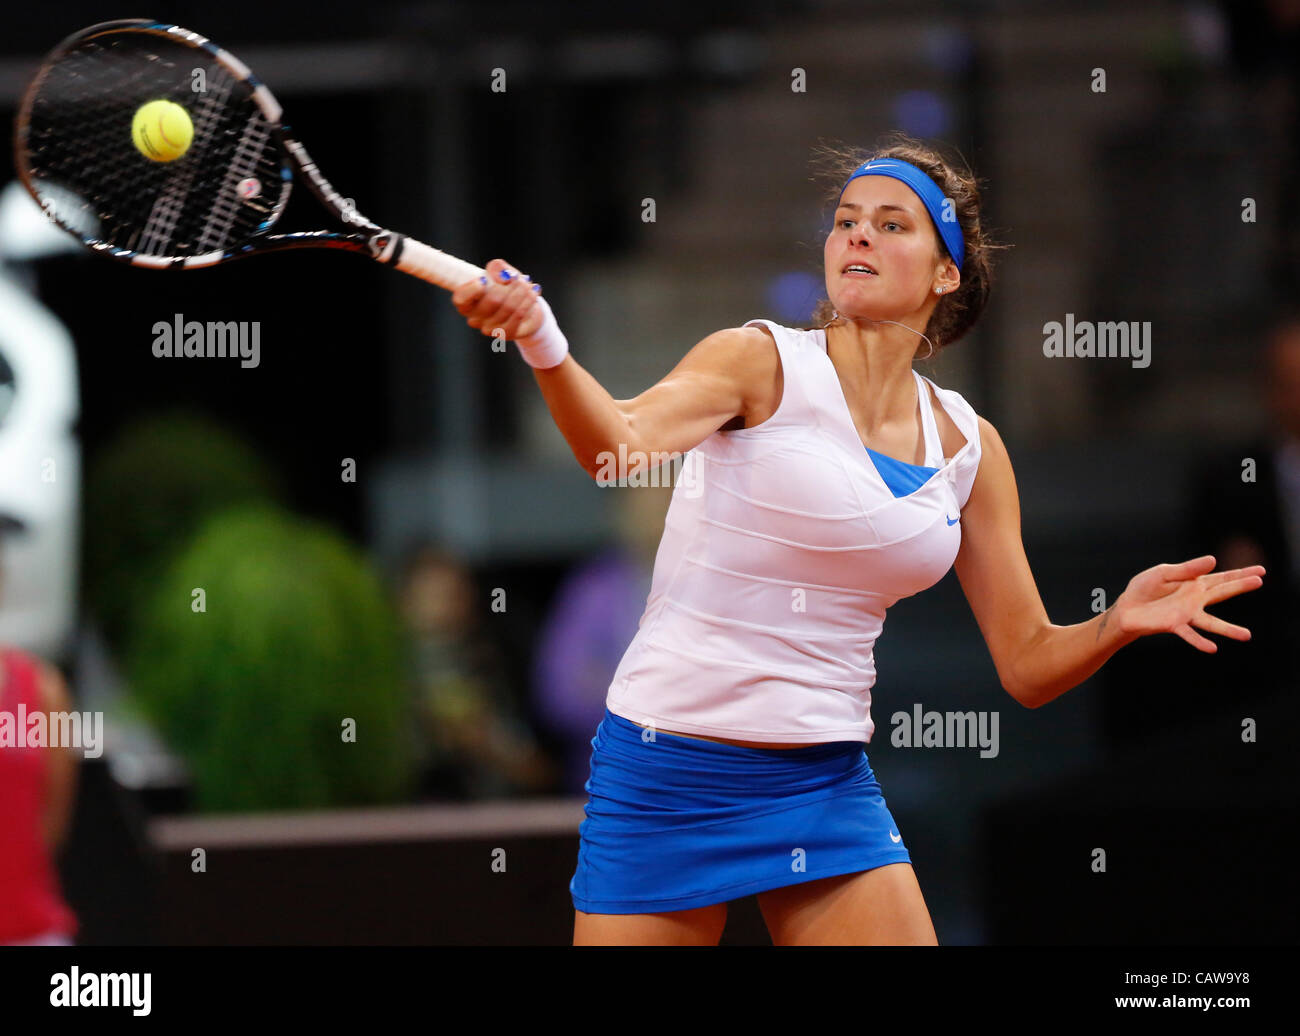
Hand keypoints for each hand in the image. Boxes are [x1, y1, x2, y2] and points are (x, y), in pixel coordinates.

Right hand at [450, 258, 545, 340]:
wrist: (525, 306)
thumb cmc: (507, 286)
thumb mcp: (501, 272)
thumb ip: (498, 268)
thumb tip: (503, 274)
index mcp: (466, 302)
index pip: (461, 299)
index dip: (471, 289)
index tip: (483, 279)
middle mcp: (474, 318)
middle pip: (492, 300)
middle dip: (510, 285)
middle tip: (519, 278)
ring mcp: (489, 329)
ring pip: (508, 307)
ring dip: (522, 292)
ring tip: (528, 284)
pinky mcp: (505, 334)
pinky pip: (518, 316)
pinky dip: (528, 302)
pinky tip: (533, 293)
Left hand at [1114, 555, 1265, 651]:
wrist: (1127, 608)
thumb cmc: (1146, 588)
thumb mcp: (1163, 572)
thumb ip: (1187, 569)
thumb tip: (1213, 560)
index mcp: (1194, 584)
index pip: (1222, 578)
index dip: (1240, 574)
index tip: (1261, 571)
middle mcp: (1195, 600)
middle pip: (1222, 593)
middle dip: (1240, 586)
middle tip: (1260, 581)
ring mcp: (1186, 614)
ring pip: (1211, 623)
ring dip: (1228, 629)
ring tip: (1246, 636)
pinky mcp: (1173, 625)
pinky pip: (1189, 634)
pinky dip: (1199, 641)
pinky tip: (1212, 648)